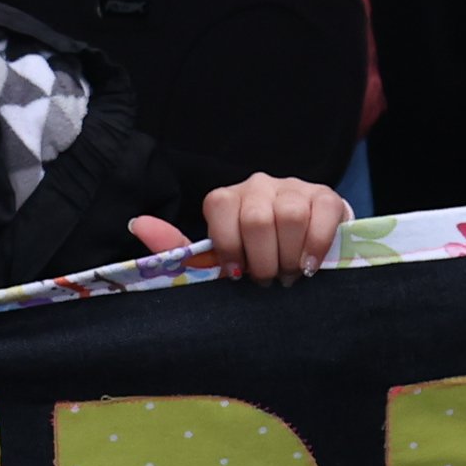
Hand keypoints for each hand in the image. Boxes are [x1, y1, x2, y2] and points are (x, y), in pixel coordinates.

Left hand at [137, 174, 352, 279]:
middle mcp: (258, 185)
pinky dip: (316, 244)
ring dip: (290, 256)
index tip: (238, 274)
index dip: (230, 247)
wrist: (305, 259)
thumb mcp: (217, 263)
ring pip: (289, 215)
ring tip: (290, 275)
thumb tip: (138, 224)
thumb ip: (178, 250)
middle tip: (268, 280)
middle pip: (256, 217)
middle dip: (263, 260)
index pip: (220, 207)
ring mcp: (294, 187)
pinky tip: (311, 265)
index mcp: (227, 199)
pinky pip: (321, 213)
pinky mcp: (326, 196)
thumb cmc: (255, 263)